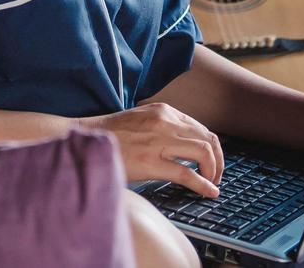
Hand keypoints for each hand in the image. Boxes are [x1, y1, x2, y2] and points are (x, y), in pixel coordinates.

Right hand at [76, 102, 224, 196]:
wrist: (85, 139)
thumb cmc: (111, 135)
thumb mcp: (142, 121)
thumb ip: (163, 127)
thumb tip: (184, 145)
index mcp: (163, 111)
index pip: (201, 128)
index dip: (212, 148)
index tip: (212, 162)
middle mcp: (165, 121)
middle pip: (208, 138)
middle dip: (218, 160)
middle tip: (216, 175)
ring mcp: (158, 140)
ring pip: (203, 152)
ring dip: (214, 170)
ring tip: (212, 184)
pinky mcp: (150, 160)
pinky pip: (187, 172)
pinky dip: (203, 183)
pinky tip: (209, 192)